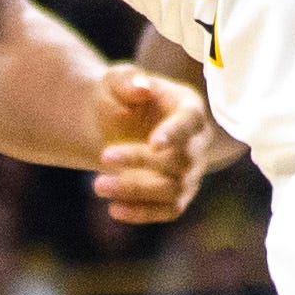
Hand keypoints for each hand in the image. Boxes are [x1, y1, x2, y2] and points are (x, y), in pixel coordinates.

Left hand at [91, 62, 228, 223]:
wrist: (116, 124)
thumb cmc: (121, 97)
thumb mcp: (117, 80)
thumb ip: (127, 80)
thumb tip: (141, 87)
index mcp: (190, 109)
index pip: (189, 122)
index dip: (175, 134)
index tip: (154, 144)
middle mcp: (197, 143)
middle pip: (180, 160)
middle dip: (140, 160)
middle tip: (103, 156)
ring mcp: (191, 172)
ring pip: (173, 189)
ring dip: (135, 190)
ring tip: (97, 185)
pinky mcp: (179, 195)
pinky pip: (168, 210)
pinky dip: (143, 213)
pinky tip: (114, 209)